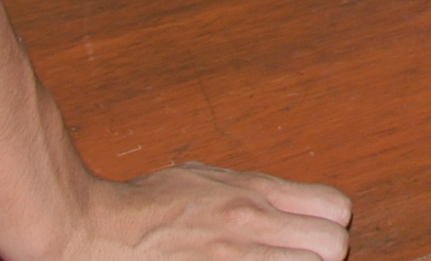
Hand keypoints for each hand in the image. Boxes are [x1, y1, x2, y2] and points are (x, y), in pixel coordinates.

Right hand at [56, 164, 350, 260]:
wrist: (95, 230)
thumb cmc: (143, 206)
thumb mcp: (203, 177)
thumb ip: (246, 189)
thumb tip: (276, 200)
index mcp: (252, 193)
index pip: (335, 209)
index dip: (329, 226)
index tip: (310, 236)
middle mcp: (251, 224)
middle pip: (333, 247)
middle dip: (321, 256)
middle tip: (295, 259)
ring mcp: (236, 260)